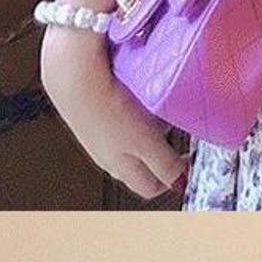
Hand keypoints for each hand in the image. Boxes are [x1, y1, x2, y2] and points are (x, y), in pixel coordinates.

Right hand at [38, 17, 187, 201]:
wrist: (73, 75)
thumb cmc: (105, 109)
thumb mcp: (145, 143)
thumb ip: (165, 166)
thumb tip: (180, 183)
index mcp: (122, 169)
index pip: (151, 187)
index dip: (173, 178)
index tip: (188, 159)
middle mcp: (109, 156)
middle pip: (142, 165)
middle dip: (163, 152)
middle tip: (178, 131)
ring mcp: (100, 134)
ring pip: (132, 139)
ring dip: (150, 129)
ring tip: (160, 109)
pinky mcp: (94, 111)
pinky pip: (121, 117)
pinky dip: (135, 110)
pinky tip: (139, 94)